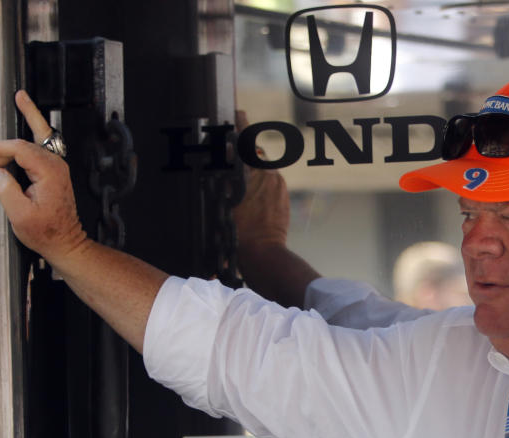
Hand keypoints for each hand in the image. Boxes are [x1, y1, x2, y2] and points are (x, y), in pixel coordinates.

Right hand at [0, 90, 85, 264]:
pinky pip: (34, 151)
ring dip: (4, 153)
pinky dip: (16, 151)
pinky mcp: (52, 172)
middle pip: (24, 142)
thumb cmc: (48, 232)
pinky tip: (7, 145)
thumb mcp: (20, 214)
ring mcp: (55, 167)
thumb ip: (6, 190)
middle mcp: (56, 165)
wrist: (65, 242)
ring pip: (27, 146)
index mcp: (50, 172)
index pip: (20, 148)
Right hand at [233, 110, 289, 258]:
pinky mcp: (283, 199)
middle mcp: (271, 176)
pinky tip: (248, 199)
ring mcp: (279, 187)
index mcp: (256, 172)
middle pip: (254, 157)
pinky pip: (270, 186)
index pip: (247, 141)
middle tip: (227, 162)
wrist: (263, 254)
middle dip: (242, 157)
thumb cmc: (241, 233)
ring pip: (262, 172)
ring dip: (250, 175)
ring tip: (237, 188)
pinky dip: (258, 187)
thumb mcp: (225, 200)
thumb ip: (226, 174)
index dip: (241, 125)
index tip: (237, 112)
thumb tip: (228, 152)